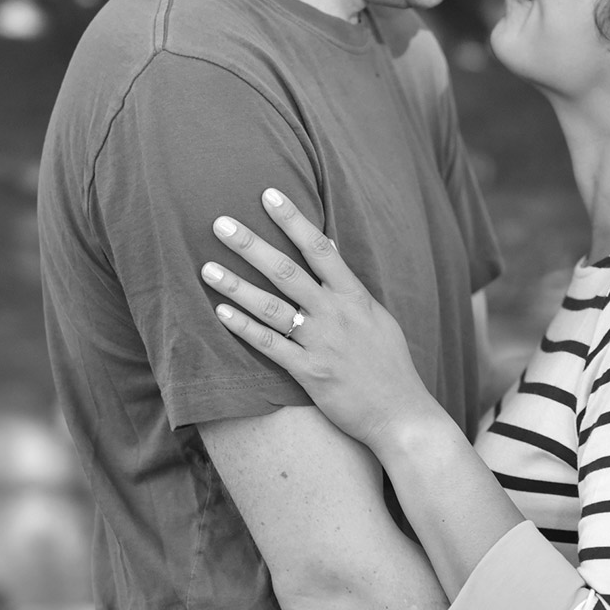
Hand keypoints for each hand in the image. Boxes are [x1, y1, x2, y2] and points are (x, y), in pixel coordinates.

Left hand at [201, 188, 439, 450]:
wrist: (402, 414)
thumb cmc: (389, 366)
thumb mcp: (377, 318)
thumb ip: (350, 287)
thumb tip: (329, 251)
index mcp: (355, 297)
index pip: (320, 248)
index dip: (293, 220)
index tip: (268, 195)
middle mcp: (336, 315)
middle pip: (287, 272)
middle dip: (252, 245)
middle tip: (220, 223)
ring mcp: (322, 344)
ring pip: (272, 308)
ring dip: (237, 286)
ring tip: (207, 267)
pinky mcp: (310, 373)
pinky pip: (270, 346)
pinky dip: (245, 329)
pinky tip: (221, 313)